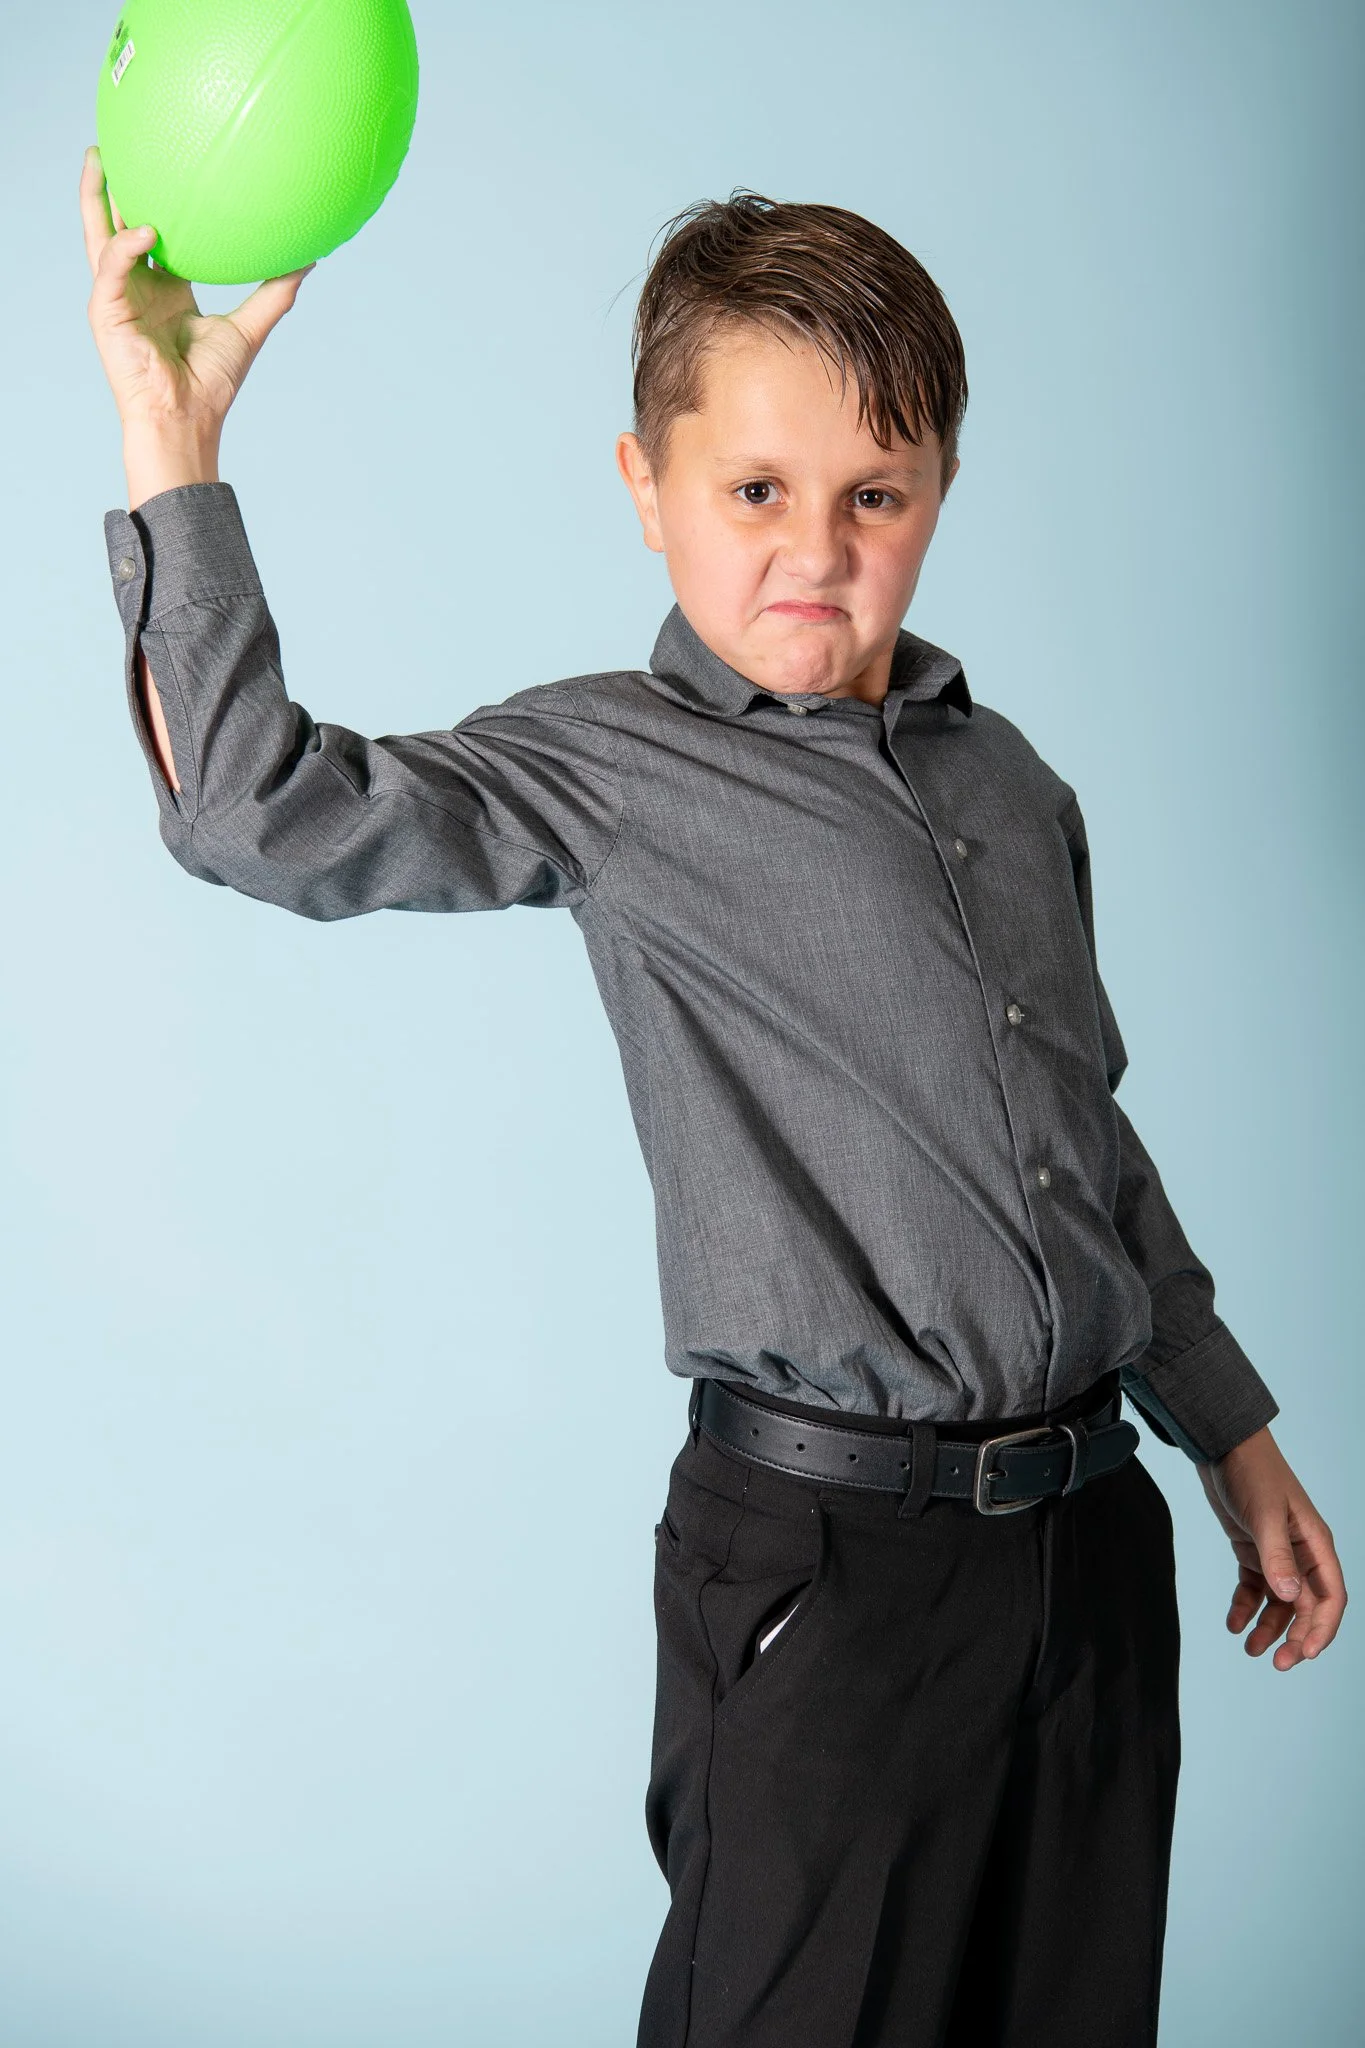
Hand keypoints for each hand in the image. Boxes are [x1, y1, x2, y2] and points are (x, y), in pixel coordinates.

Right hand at [80, 143, 313, 434]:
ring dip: (95, 198)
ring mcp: (118, 298)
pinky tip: (147, 230)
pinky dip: (127, 246)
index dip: (156, 203)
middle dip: (111, 187)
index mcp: (165, 290)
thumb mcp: (250, 327)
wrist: (187, 419)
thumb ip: (276, 292)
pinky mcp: (106, 312)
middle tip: (112, 145)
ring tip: (98, 159)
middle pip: (117, 226)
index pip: (155, 237)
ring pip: (98, 235)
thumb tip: (310, 258)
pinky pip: (112, 267)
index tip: (166, 168)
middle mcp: (138, 288)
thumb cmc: (212, 383)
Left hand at [1197, 1425, 1345, 1670]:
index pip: (1330, 1596)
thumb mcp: (1265, 1515)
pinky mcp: (1252, 1549)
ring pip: (1280, 1602)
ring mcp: (1277, 1552)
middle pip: (1306, 1606)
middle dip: (1294, 1636)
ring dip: (1268, 1627)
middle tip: (1278, 1663)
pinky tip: (1233, 1622)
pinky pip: (1254, 1587)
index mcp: (1315, 1544)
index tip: (1306, 1654)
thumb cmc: (1252, 1472)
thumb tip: (1291, 1595)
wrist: (1221, 1445)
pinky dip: (1245, 1607)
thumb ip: (1277, 1556)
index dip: (1322, 1629)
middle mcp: (1301, 1553)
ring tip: (1250, 1649)